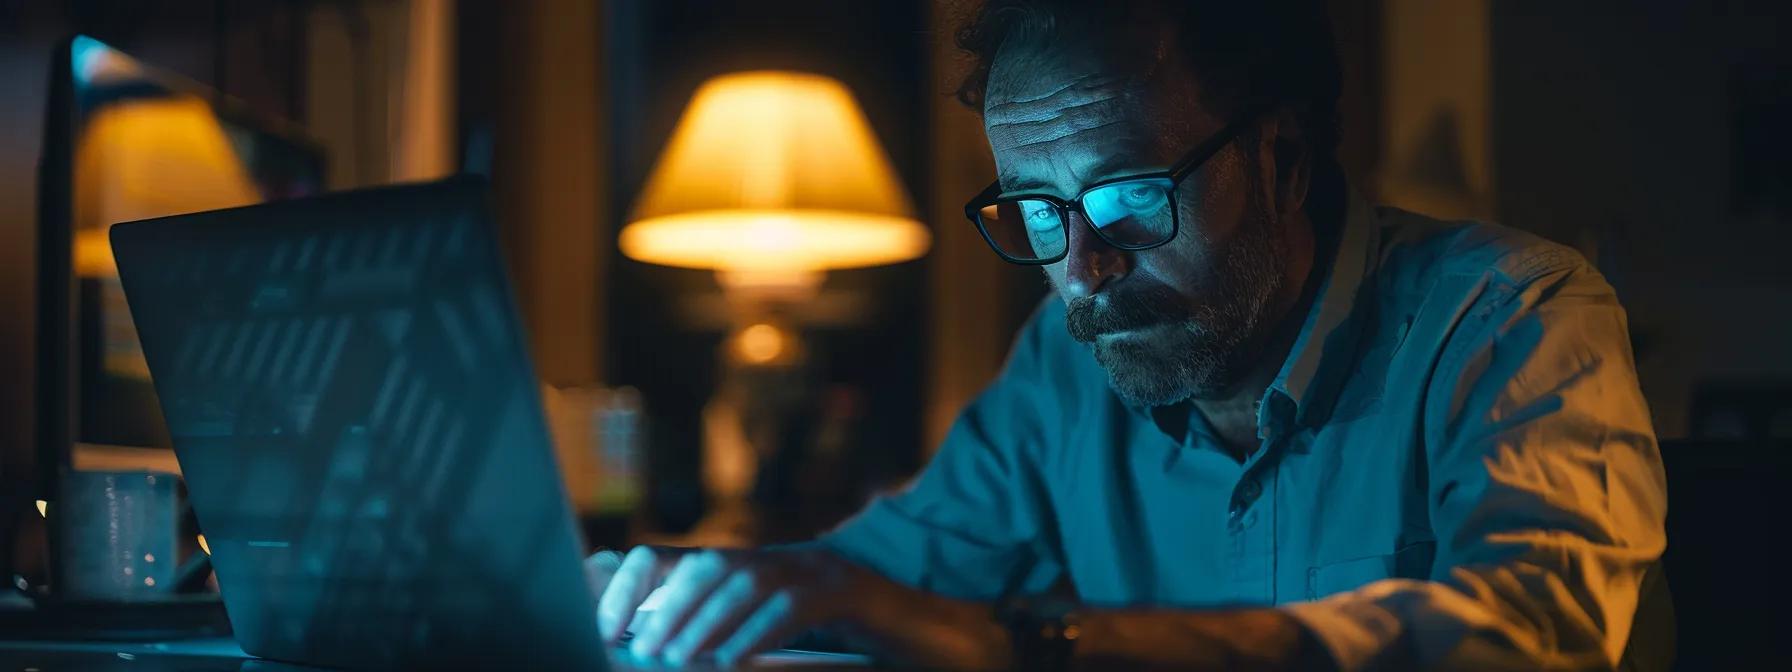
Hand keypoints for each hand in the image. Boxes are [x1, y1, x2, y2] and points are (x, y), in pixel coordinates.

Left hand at [588, 545, 1009, 669]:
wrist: (934, 627)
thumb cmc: (858, 638)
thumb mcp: (789, 628)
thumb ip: (743, 631)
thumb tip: (681, 650)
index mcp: (771, 565)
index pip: (700, 564)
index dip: (657, 587)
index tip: (623, 625)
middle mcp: (791, 557)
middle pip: (717, 568)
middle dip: (675, 606)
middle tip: (650, 647)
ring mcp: (821, 568)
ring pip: (749, 582)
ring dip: (707, 621)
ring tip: (680, 656)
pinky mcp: (848, 590)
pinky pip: (793, 606)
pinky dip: (757, 632)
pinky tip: (733, 659)